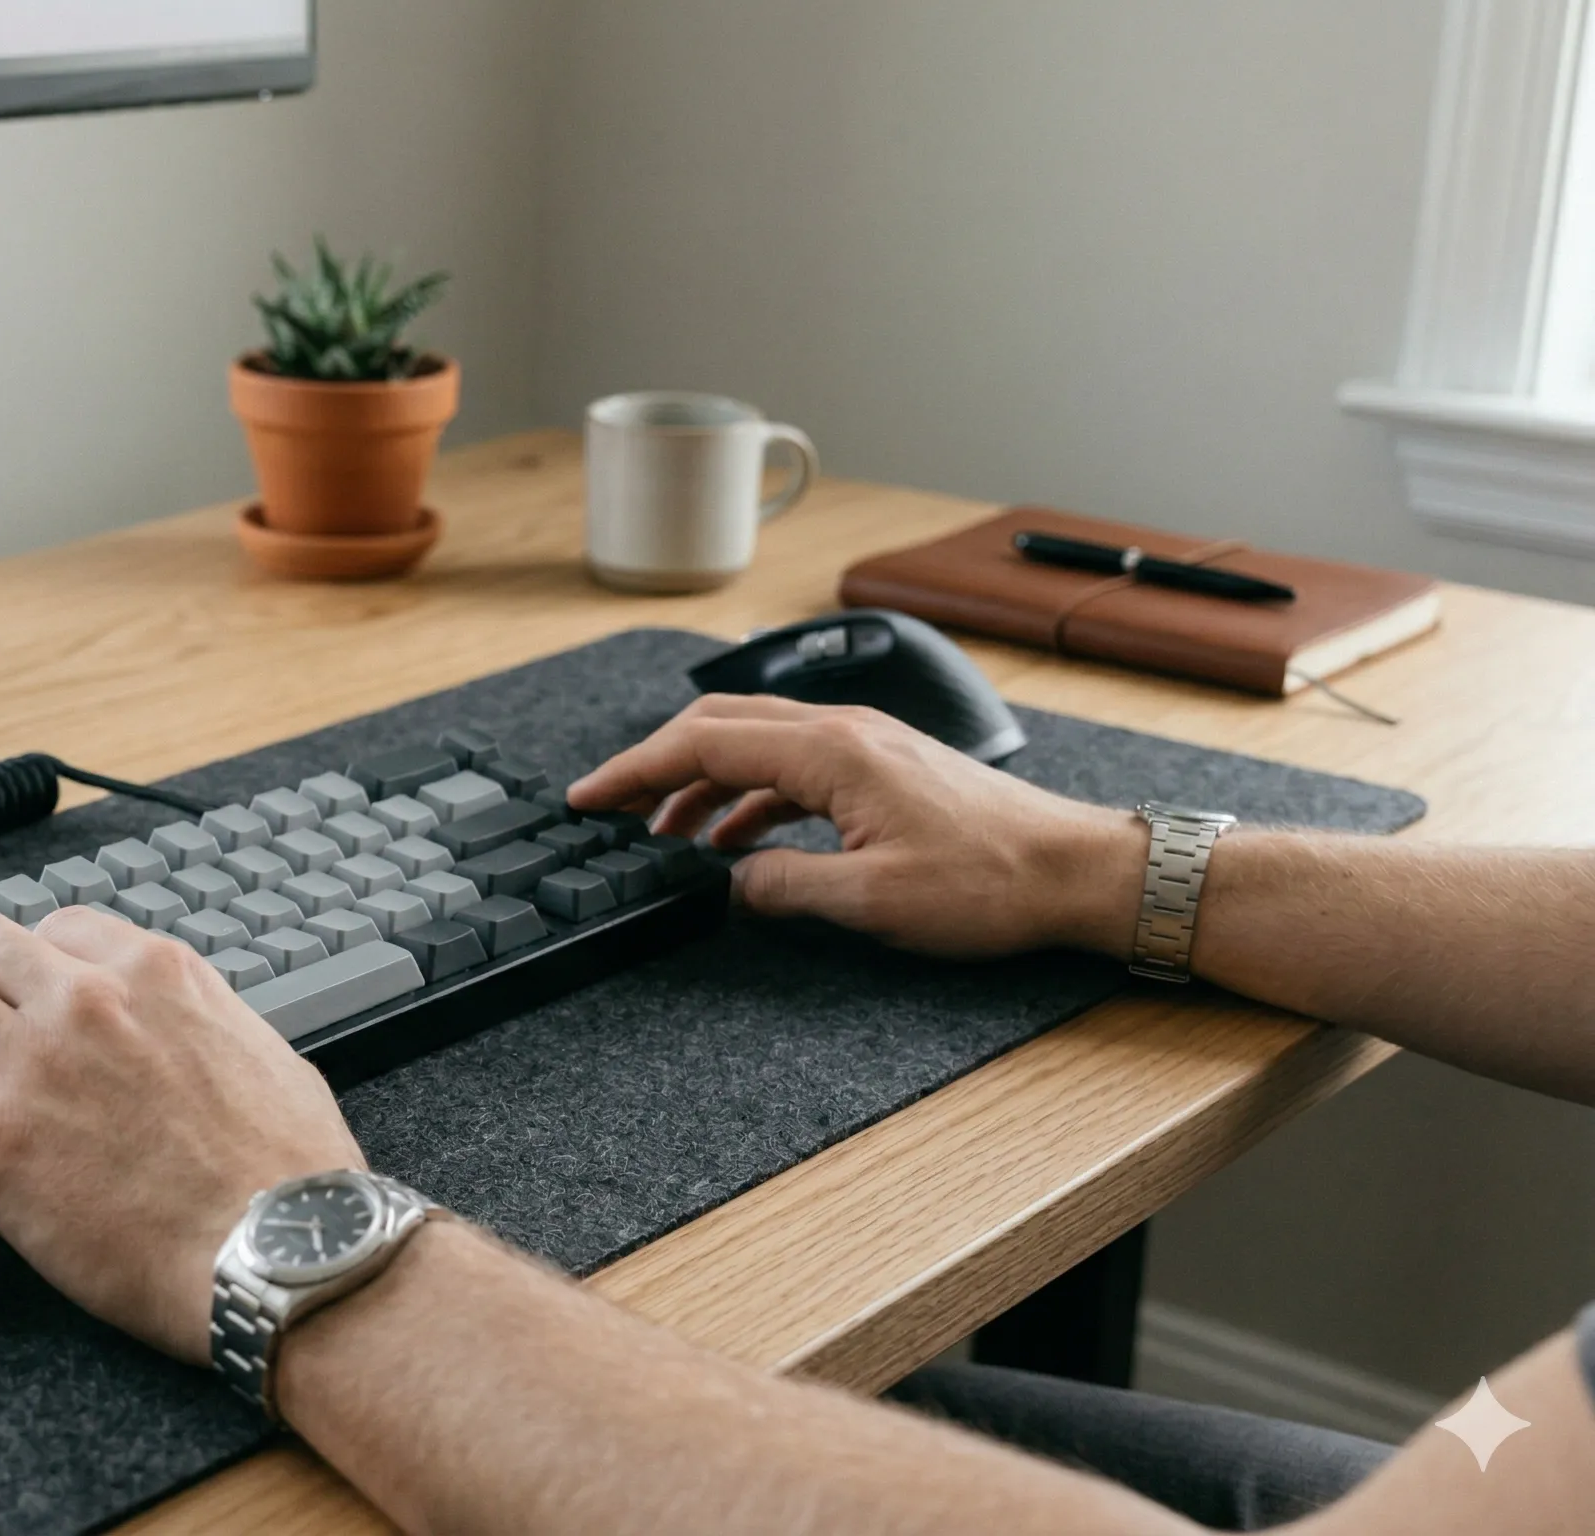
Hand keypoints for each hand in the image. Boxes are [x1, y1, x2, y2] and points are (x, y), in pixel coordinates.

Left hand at [0, 905, 363, 1359]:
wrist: (284, 1252)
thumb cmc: (293, 1176)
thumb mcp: (266, 1055)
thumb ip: (207, 1022)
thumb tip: (187, 1029)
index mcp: (154, 973)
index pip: (55, 930)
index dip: (18, 962)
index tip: (6, 991)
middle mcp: (83, 1000)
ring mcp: (29, 1066)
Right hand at [570, 695, 1144, 959]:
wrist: (1077, 871)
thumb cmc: (992, 882)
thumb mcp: (871, 900)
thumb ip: (781, 887)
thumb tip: (726, 886)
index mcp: (830, 751)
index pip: (702, 742)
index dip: (635, 770)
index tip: (588, 797)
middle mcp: (844, 731)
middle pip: (720, 727)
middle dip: (655, 766)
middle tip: (609, 808)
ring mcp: (866, 746)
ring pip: (754, 746)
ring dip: (700, 786)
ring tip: (663, 837)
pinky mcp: (883, 768)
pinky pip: (791, 768)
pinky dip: (747, 798)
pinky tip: (734, 842)